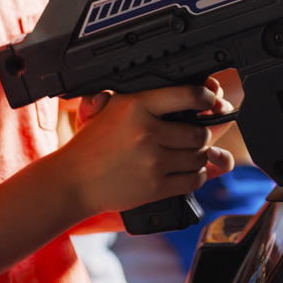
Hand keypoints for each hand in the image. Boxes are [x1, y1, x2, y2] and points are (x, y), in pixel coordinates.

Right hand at [55, 83, 235, 221]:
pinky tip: (185, 171)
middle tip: (194, 134)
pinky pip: (194, 179)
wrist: (73, 181)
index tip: (210, 102)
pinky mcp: (155, 187)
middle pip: (199, 132)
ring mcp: (152, 161)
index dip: (206, 98)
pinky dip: (196, 176)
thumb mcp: (111, 108)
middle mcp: (146, 131)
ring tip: (186, 153)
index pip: (187, 95)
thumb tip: (183, 95)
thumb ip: (142, 98)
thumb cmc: (92, 144)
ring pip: (199, 156)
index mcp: (136, 105)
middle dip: (201, 134)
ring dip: (198, 156)